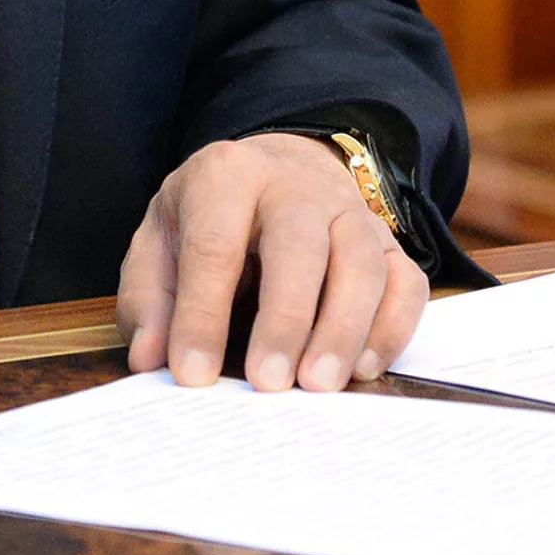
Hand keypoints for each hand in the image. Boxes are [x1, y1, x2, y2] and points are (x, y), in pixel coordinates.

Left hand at [116, 133, 426, 393]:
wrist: (276, 169)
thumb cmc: (211, 217)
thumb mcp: (161, 239)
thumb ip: (149, 298)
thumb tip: (151, 357)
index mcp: (225, 175)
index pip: (213, 245)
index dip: (200, 314)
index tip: (193, 375)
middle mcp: (293, 185)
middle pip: (297, 246)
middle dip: (284, 320)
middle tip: (268, 383)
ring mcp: (347, 211)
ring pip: (361, 263)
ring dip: (344, 329)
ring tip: (319, 385)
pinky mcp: (386, 240)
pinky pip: (405, 282)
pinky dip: (391, 328)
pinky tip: (363, 369)